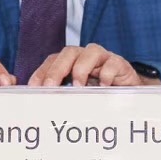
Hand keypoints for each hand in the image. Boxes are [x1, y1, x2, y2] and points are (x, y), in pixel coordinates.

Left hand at [28, 44, 146, 86]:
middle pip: (68, 53)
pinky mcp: (120, 64)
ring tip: (78, 86)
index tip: (32, 88)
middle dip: (57, 69)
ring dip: (81, 68)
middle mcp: (85, 56)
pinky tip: (103, 87)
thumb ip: (62, 96)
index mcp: (71, 62)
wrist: (128, 93)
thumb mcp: (77, 95)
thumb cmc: (98, 93)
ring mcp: (104, 58)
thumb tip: (40, 107)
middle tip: (50, 87)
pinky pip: (113, 63)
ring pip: (91, 52)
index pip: (53, 60)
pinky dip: (107, 74)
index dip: (41, 72)